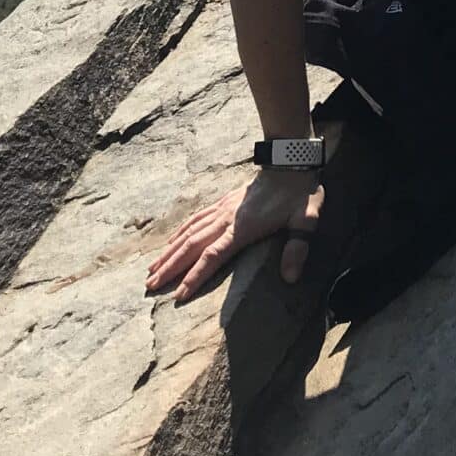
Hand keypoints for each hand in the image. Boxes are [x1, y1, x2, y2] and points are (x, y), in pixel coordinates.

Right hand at [143, 167, 324, 300]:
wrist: (289, 161)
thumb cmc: (299, 194)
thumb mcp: (306, 220)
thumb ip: (297, 249)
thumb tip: (290, 279)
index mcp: (243, 227)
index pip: (213, 255)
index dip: (195, 276)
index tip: (178, 294)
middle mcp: (226, 219)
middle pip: (191, 246)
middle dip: (170, 267)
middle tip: (149, 286)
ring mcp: (221, 209)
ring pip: (188, 232)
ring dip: (168, 252)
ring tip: (151, 270)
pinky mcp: (221, 202)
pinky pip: (194, 219)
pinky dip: (178, 233)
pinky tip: (169, 243)